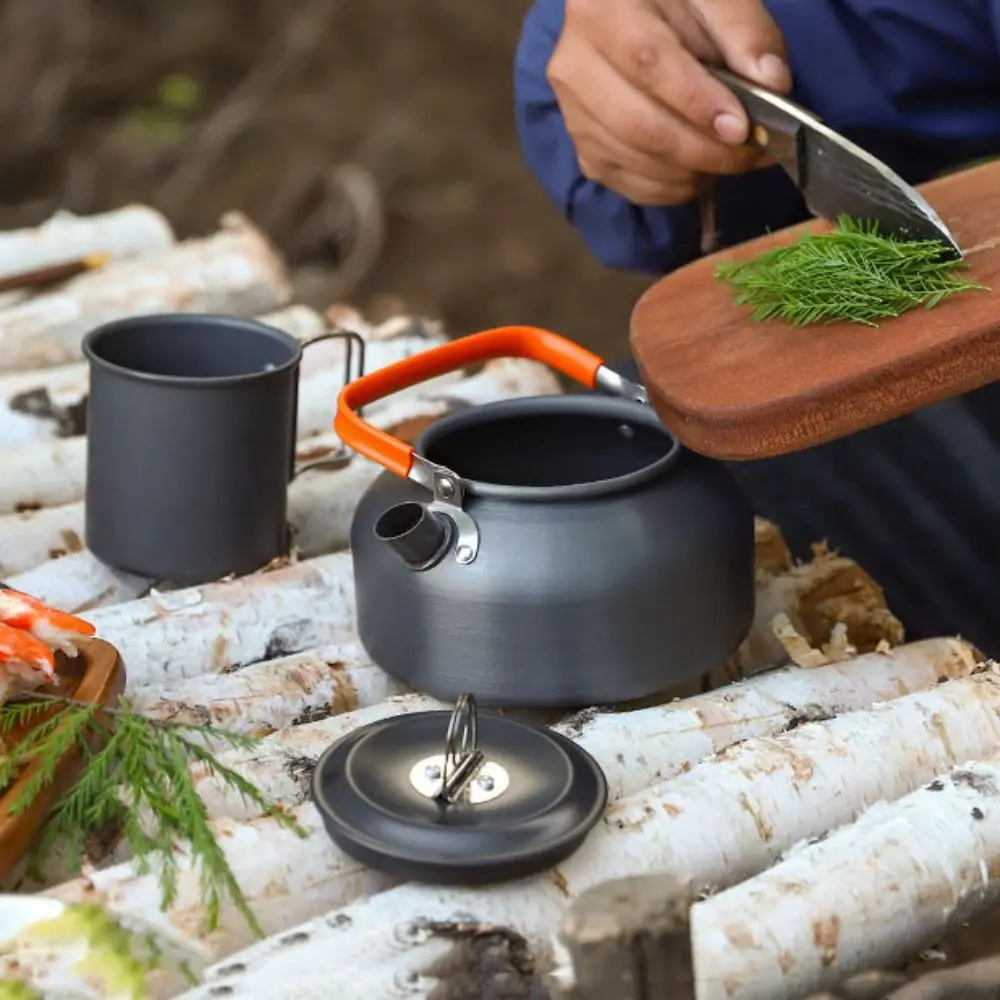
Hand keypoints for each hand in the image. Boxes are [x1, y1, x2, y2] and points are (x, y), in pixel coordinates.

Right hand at [547, 0, 790, 204]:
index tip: (739, 127)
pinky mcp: (584, 151)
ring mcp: (573, 115)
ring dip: (692, 172)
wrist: (634, 21)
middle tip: (750, 153)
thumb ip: (745, 32)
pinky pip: (629, 185)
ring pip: (635, 160)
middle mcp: (573, 66)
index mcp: (601, 10)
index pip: (648, 63)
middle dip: (702, 150)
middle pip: (639, 124)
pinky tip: (701, 171)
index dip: (696, 101)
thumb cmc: (675, 3)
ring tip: (733, 159)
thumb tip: (772, 82)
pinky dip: (673, 188)